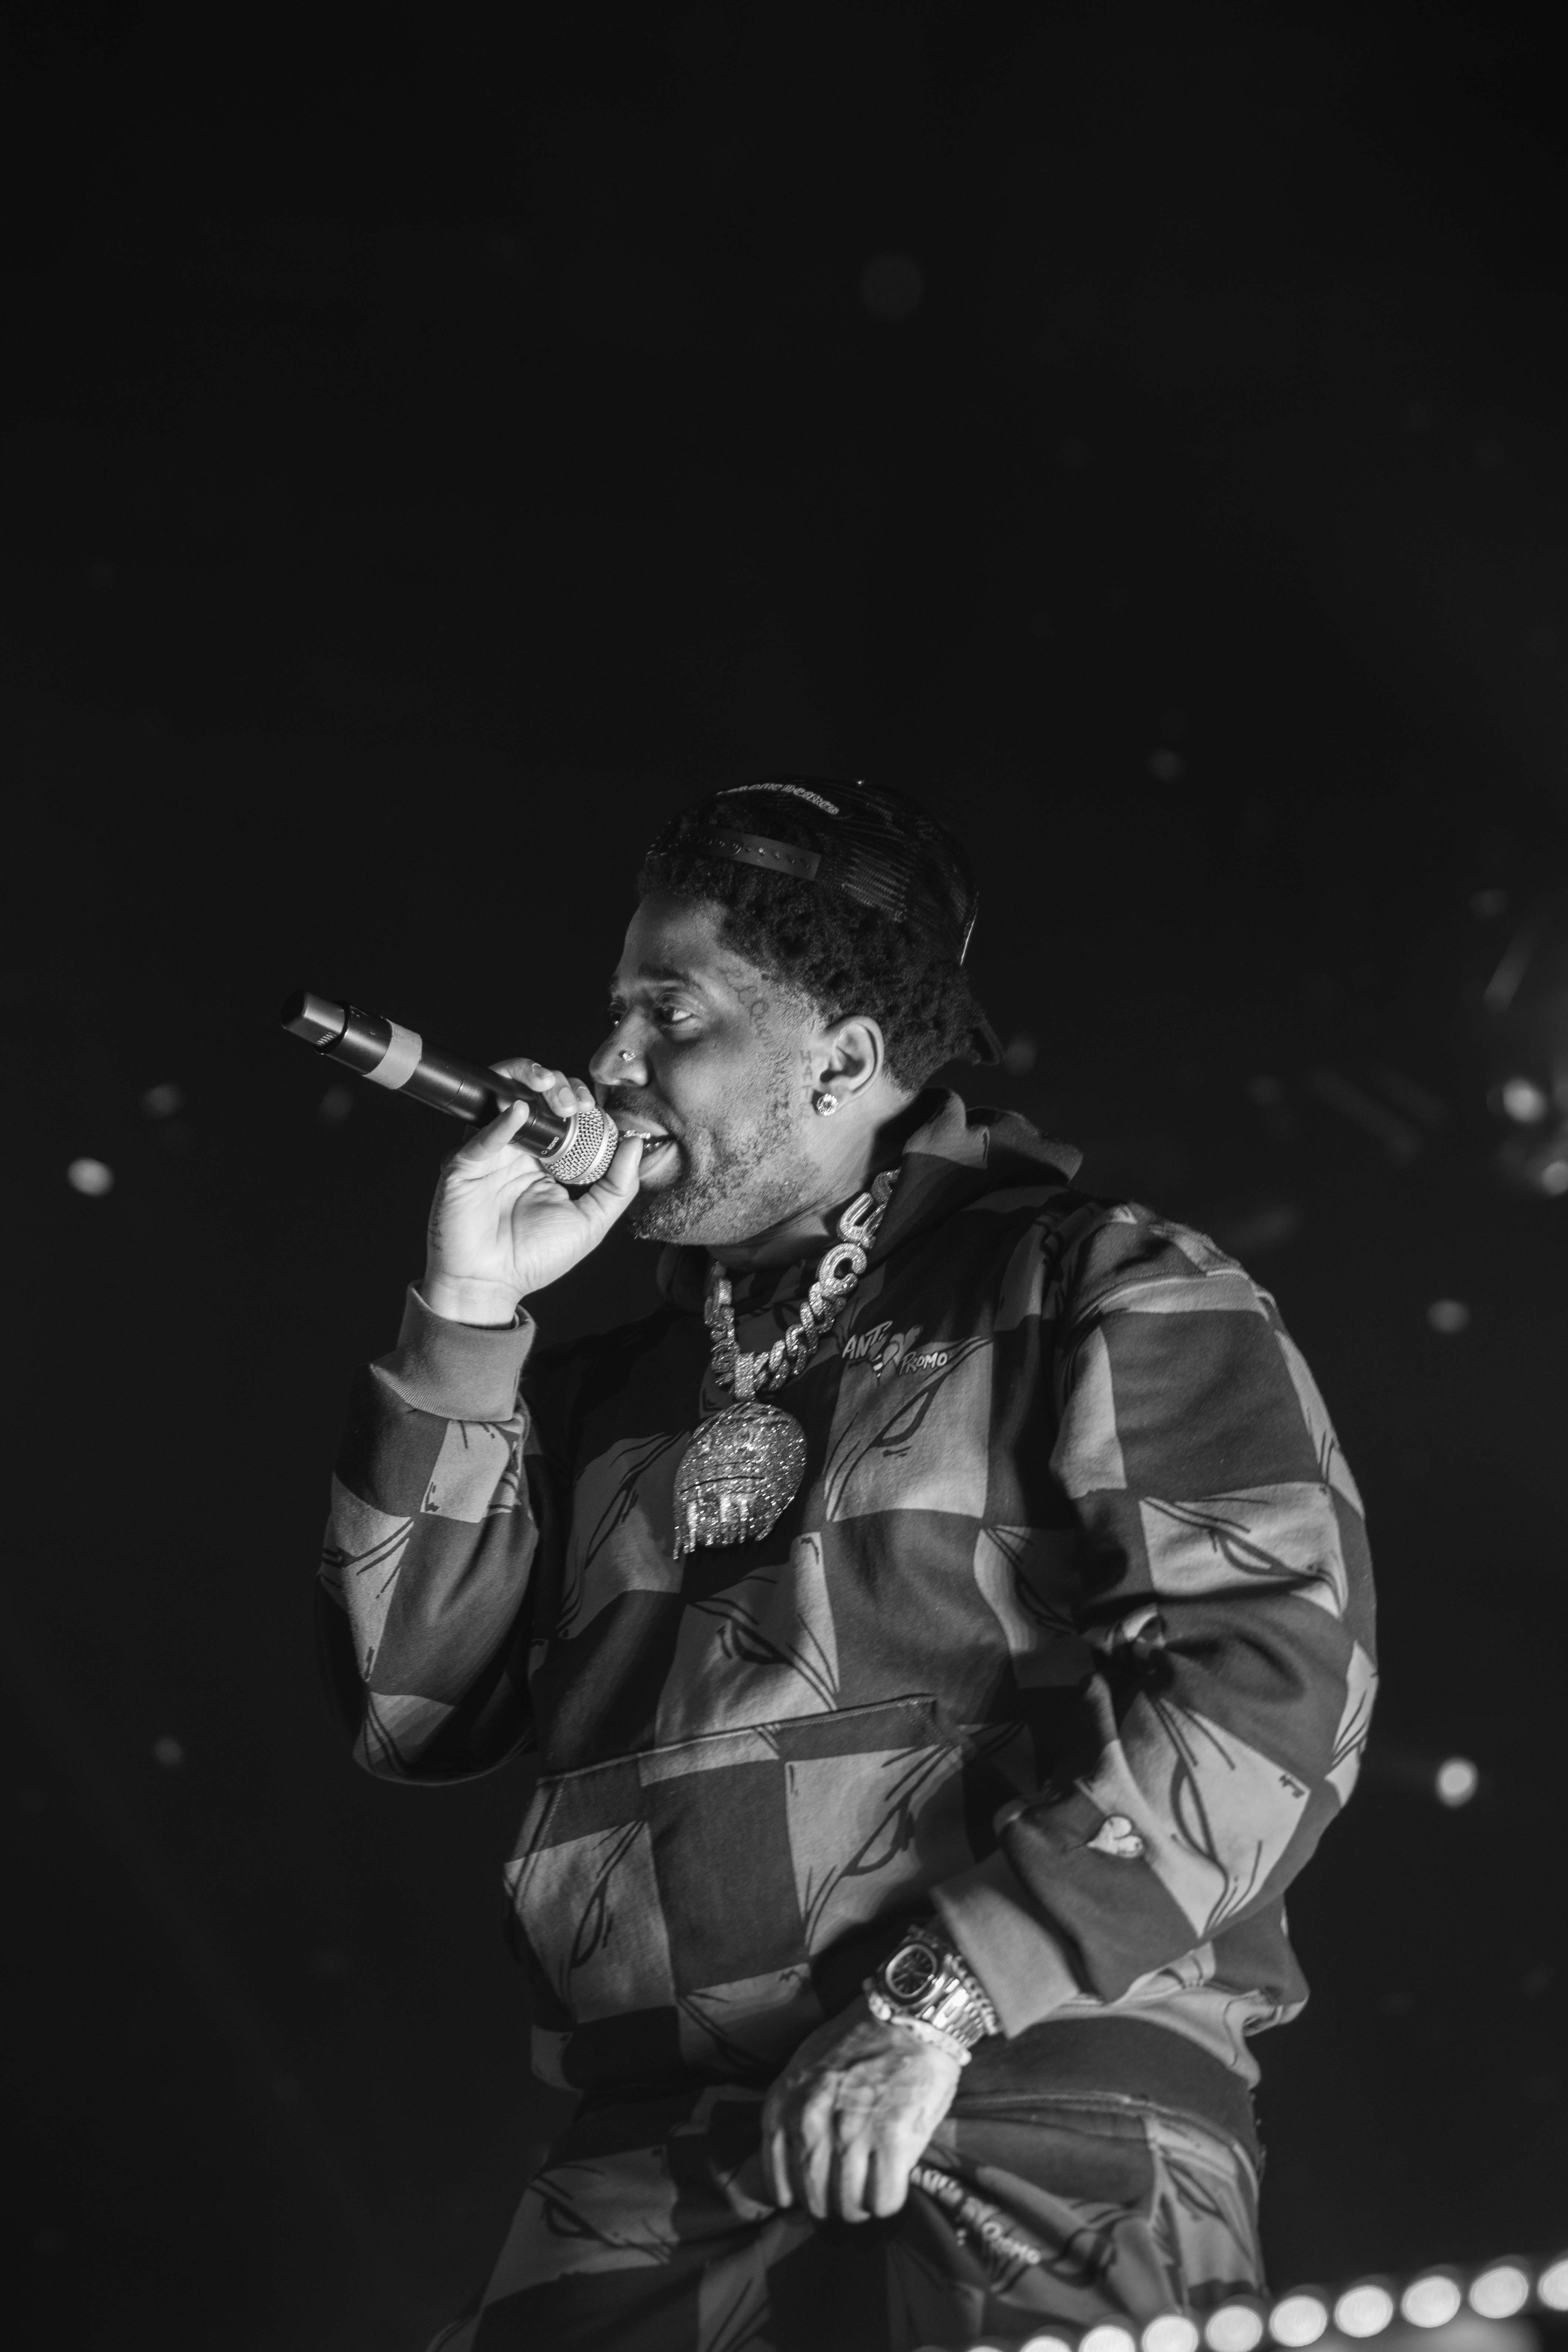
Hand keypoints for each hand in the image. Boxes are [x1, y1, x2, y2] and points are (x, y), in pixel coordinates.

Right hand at [421, 1058, 642, 1321]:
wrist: (490, 1285)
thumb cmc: (534, 1258)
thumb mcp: (591, 1222)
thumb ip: (617, 1186)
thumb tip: (635, 1145)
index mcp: (547, 1159)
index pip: (564, 1112)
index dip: (580, 1100)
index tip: (597, 1107)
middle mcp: (518, 1149)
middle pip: (536, 1095)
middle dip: (559, 1086)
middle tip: (576, 1102)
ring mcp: (490, 1153)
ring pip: (505, 1098)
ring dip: (529, 1081)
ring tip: (550, 1089)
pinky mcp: (464, 1166)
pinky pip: (481, 1136)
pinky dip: (501, 1122)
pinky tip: (521, 1113)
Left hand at [761, 1999, 961, 2223]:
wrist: (907, 2013)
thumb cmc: (858, 2042)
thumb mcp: (805, 2069)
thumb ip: (792, 2112)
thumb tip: (789, 2164)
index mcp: (784, 2104)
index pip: (778, 2182)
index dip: (799, 2195)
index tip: (815, 2192)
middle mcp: (811, 2122)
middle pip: (815, 2200)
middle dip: (832, 2205)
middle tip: (849, 2196)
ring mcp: (851, 2132)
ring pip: (849, 2205)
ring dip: (861, 2208)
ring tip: (871, 2193)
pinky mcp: (892, 2138)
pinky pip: (883, 2199)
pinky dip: (888, 2202)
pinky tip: (892, 2186)